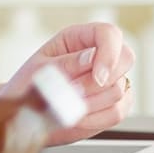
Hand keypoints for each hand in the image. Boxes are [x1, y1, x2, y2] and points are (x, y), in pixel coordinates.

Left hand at [2, 22, 133, 143]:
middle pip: (125, 58)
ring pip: (120, 89)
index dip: (109, 53)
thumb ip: (66, 63)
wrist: (27, 114)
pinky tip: (76, 117)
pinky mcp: (115, 103)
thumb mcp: (40, 70)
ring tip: (67, 105)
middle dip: (101, 82)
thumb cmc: (29, 86)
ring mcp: (111, 79)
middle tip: (75, 93)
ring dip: (92, 103)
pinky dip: (96, 119)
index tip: (98, 76)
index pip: (108, 34)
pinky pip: (118, 112)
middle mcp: (99, 55)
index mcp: (79, 39)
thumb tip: (91, 57)